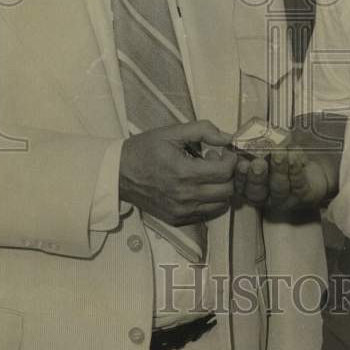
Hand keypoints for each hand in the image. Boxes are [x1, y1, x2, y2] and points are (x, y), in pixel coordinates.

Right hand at [119, 120, 235, 224]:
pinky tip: (197, 186)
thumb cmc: (144, 150)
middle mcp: (185, 196)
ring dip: (221, 189)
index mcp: (184, 172)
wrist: (118, 173)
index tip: (223, 152)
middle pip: (227, 190)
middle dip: (228, 174)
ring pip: (220, 205)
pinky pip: (205, 213)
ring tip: (206, 175)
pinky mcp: (177, 218)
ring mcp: (181, 210)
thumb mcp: (172, 132)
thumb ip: (203, 130)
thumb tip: (228, 137)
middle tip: (215, 162)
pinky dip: (209, 201)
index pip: (225, 172)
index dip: (230, 159)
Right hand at [235, 145, 329, 210]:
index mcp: (250, 187)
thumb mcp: (265, 150)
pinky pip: (298, 184)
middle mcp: (266, 196)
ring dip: (278, 168)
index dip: (240, 177)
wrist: (309, 167)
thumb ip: (253, 145)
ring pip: (279, 187)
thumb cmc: (281, 156)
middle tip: (258, 162)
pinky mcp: (302, 195)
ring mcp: (284, 199)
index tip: (242, 164)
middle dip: (257, 176)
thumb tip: (241, 135)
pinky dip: (295, 168)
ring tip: (279, 153)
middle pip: (257, 192)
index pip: (241, 186)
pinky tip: (294, 154)